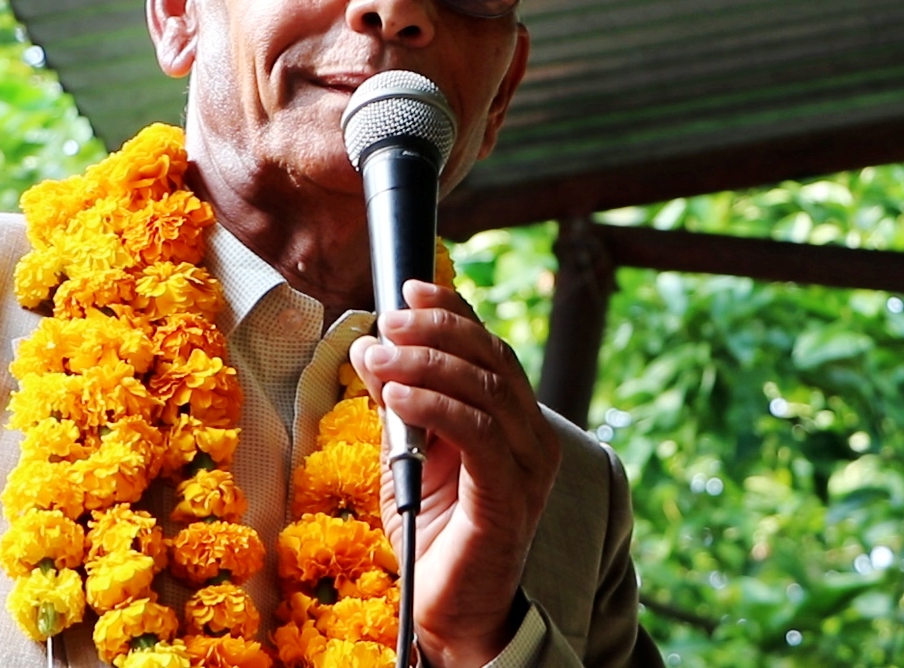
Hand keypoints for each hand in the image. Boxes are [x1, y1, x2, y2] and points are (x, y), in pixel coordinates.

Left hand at [348, 280, 560, 667]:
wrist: (450, 613)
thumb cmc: (433, 535)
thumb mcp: (407, 455)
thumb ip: (398, 404)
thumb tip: (371, 349)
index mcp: (514, 422)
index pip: (491, 348)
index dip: (453, 312)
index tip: (408, 290)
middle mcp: (532, 439)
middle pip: (493, 359)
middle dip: (437, 330)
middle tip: (389, 322)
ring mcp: (528, 469)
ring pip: (488, 389)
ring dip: (428, 364)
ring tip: (381, 357)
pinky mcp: (510, 498)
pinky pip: (478, 435)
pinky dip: (435, 407)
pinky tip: (397, 397)